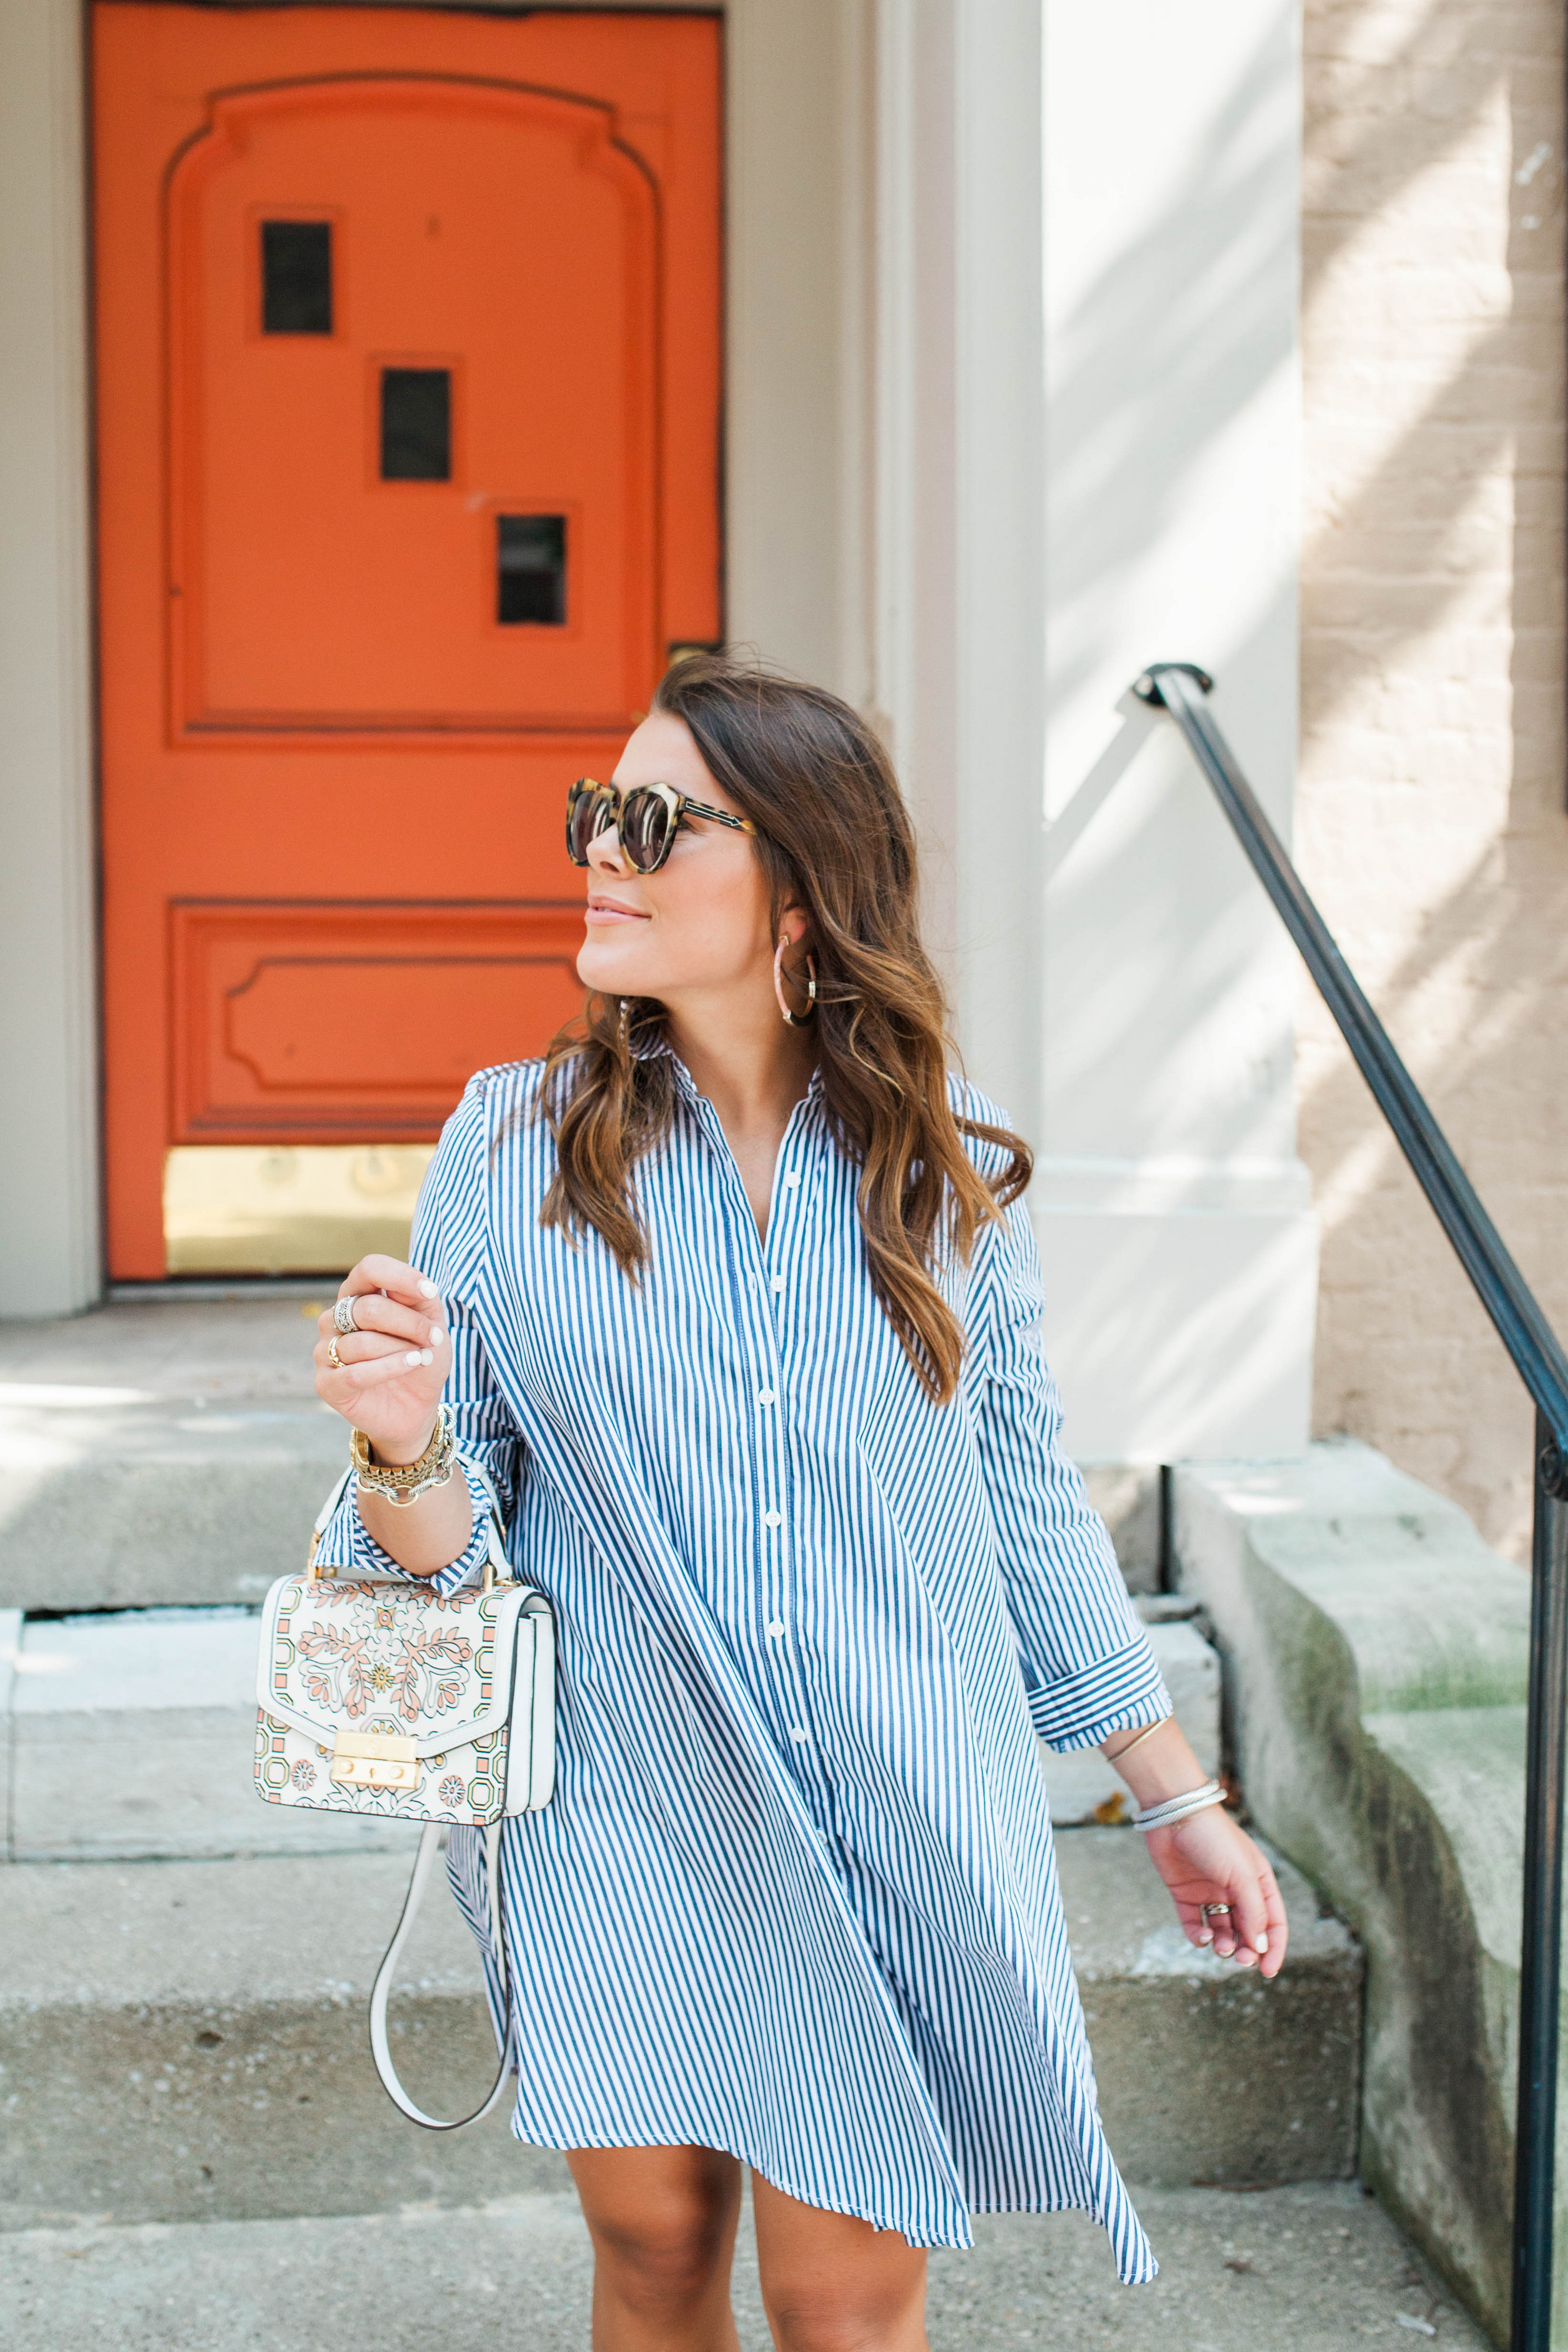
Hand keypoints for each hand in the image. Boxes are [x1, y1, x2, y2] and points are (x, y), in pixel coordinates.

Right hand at [313, 1254, 451, 1463]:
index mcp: (359, 1296)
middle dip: (410, 1324)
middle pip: (368, 1309)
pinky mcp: (326, 1383)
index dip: (400, 1276)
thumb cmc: (420, 1357)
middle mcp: (335, 1319)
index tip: (430, 1293)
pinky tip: (411, 1365)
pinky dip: (389, 1368)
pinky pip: (355, 1372)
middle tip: (434, 1338)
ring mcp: (326, 1350)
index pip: (369, 1269)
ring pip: (363, 1342)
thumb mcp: (431, 1323)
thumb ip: (421, 1299)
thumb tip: (418, 1284)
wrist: (416, 1407)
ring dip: (402, 1349)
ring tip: (422, 1358)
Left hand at [1142, 1805, 1287, 1977]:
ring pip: (1222, 1931)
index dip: (1273, 1948)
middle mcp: (1235, 1889)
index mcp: (1258, 1881)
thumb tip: (1261, 1947)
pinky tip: (1202, 1937)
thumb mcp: (1242, 1875)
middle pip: (1247, 1931)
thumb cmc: (1215, 1839)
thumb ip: (1253, 1912)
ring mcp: (1210, 1892)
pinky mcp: (1185, 1894)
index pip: (1273, 1922)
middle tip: (1241, 1959)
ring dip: (1224, 1945)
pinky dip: (1198, 1937)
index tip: (1267, 1972)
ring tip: (1221, 1946)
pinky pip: (1195, 1924)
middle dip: (1247, 1949)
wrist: (1173, 1813)